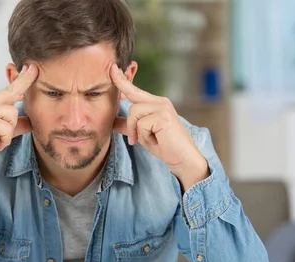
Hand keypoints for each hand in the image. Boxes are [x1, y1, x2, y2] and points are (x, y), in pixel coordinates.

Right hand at [0, 64, 37, 200]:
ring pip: (12, 114)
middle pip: (12, 91)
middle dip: (24, 81)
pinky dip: (5, 138)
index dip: (21, 79)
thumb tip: (31, 121)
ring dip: (9, 131)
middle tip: (34, 68)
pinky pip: (8, 127)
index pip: (9, 90)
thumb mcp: (3, 134)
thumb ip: (16, 126)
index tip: (31, 68)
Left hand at [110, 64, 208, 190]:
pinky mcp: (163, 116)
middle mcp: (160, 101)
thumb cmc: (165, 146)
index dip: (122, 80)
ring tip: (148, 141)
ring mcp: (163, 107)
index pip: (134, 90)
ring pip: (134, 113)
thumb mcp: (142, 134)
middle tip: (134, 140)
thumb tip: (112, 121)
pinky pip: (141, 124)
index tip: (112, 68)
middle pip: (132, 101)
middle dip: (129, 124)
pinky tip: (156, 141)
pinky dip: (144, 136)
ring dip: (135, 131)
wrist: (183, 158)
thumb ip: (128, 125)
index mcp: (156, 103)